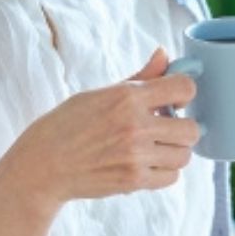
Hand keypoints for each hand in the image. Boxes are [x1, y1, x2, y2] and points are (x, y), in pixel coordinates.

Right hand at [3, 47, 199, 210]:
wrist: (42, 166)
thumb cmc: (67, 125)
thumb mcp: (99, 93)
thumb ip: (139, 77)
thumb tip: (165, 55)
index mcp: (127, 96)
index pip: (185, 87)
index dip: (184, 92)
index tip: (174, 99)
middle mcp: (135, 125)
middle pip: (192, 129)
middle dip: (183, 127)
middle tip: (165, 128)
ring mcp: (136, 155)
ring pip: (184, 155)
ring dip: (174, 151)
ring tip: (154, 147)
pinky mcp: (133, 180)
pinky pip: (171, 178)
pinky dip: (163, 172)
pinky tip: (146, 164)